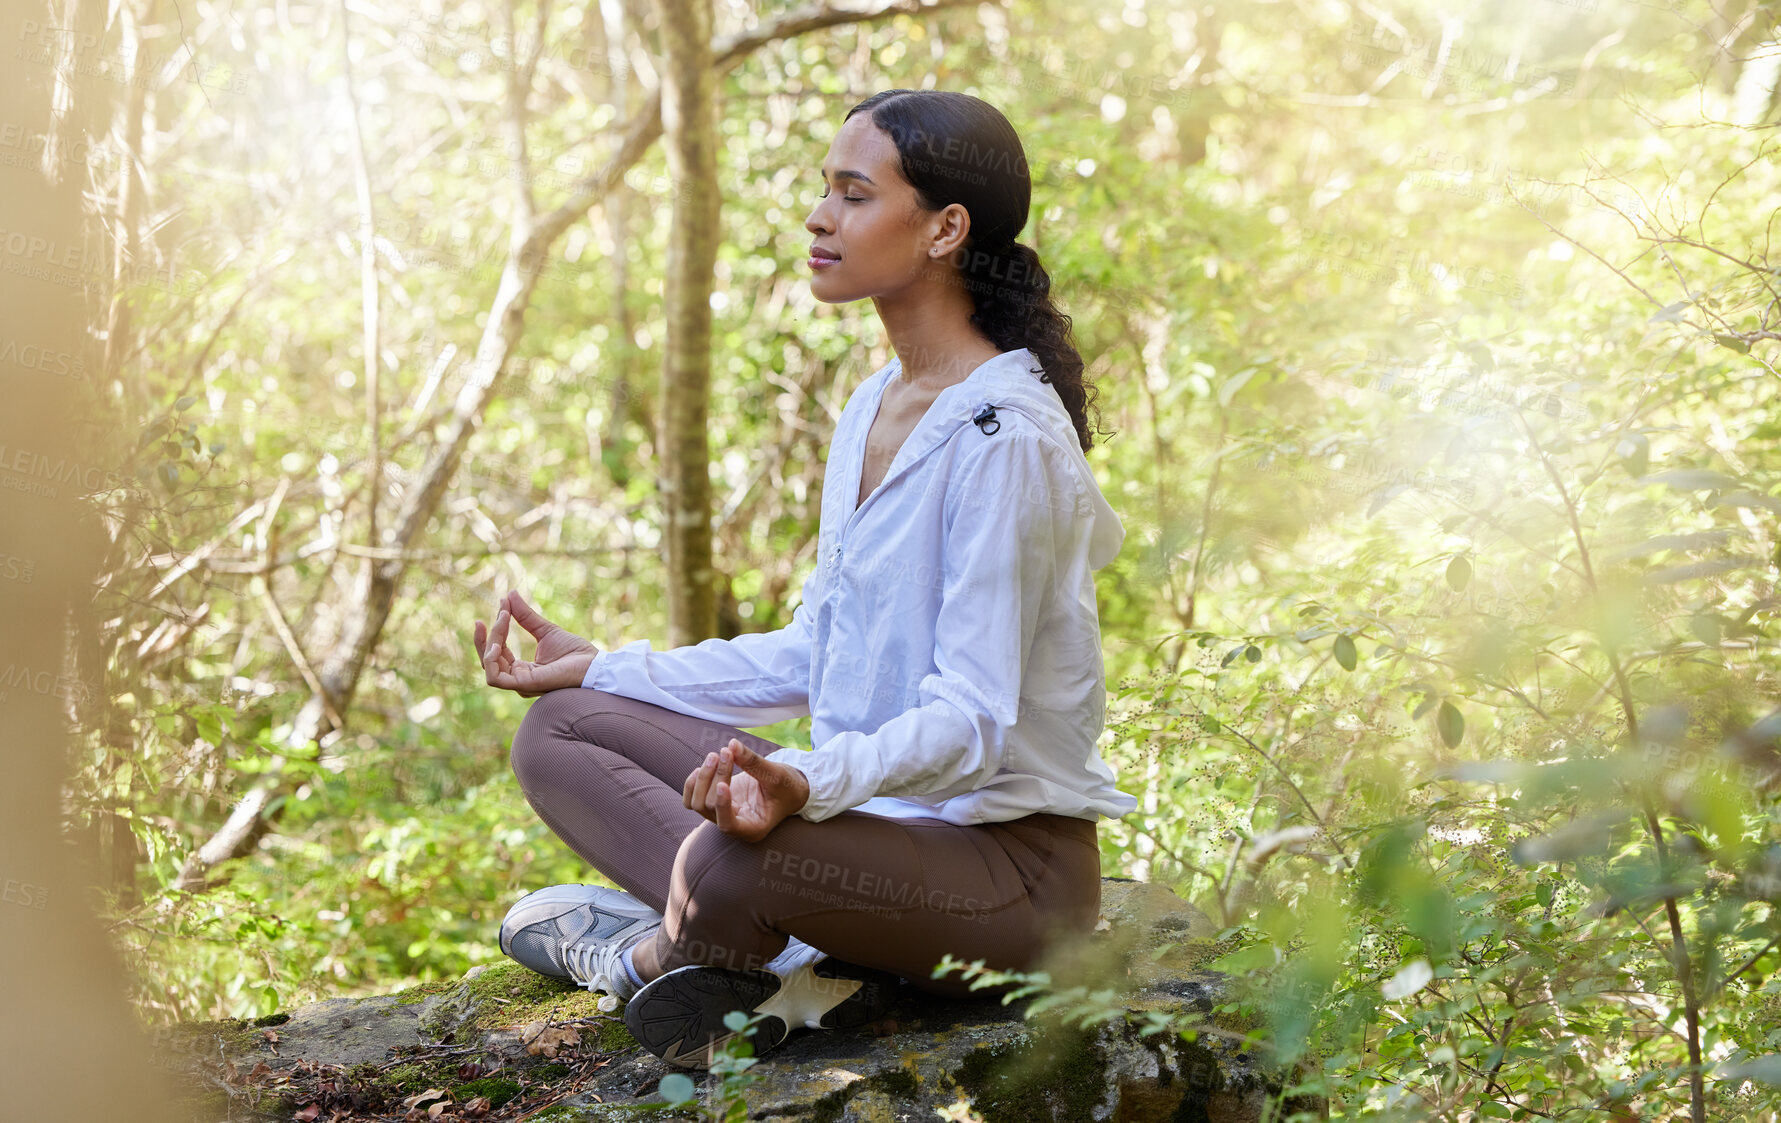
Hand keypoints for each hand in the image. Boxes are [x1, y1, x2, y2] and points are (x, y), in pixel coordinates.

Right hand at [475, 590, 597, 696]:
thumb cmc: (574, 652)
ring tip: (503, 620)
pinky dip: (491, 660)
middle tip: (501, 610)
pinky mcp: (525, 685)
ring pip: (489, 665)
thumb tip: (509, 595)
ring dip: (491, 641)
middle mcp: (518, 679)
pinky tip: (497, 643)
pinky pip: (495, 678)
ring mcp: (520, 684)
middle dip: (488, 634)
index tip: (503, 603)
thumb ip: (525, 616)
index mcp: (522, 669)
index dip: (496, 628)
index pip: (497, 651)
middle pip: (489, 659)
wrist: (594, 665)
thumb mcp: (545, 630)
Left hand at [682, 739, 810, 842]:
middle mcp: (734, 826)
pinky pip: (692, 800)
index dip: (721, 806)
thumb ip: (754, 762)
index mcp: (753, 828)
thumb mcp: (777, 774)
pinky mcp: (715, 804)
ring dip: (702, 778)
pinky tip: (704, 766)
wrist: (788, 789)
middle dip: (716, 776)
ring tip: (715, 755)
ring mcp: (722, 815)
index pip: (728, 826)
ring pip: (696, 803)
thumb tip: (732, 744)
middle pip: (709, 807)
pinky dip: (693, 783)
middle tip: (727, 752)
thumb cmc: (788, 787)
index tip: (723, 784)